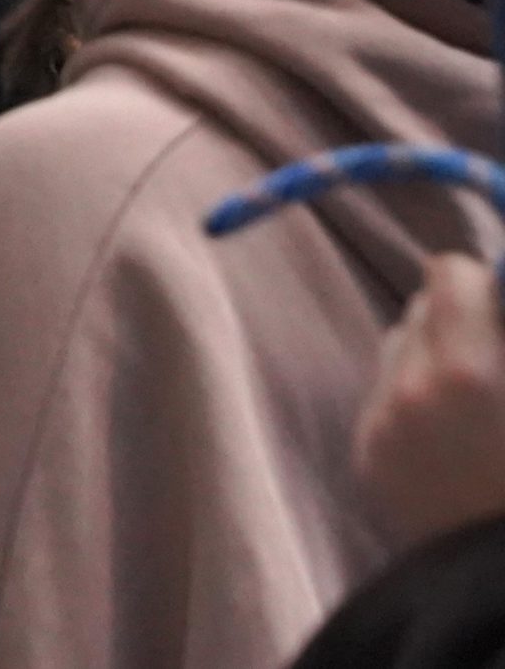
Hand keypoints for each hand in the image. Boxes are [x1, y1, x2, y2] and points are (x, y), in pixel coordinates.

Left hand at [355, 253, 504, 550]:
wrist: (502, 583)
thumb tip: (502, 283)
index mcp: (466, 372)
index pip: (449, 275)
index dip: (480, 283)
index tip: (499, 301)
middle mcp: (408, 393)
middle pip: (417, 310)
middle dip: (456, 321)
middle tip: (493, 352)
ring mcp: (380, 428)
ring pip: (396, 353)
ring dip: (430, 357)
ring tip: (475, 399)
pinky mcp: (366, 461)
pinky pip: (383, 402)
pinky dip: (413, 403)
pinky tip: (453, 438)